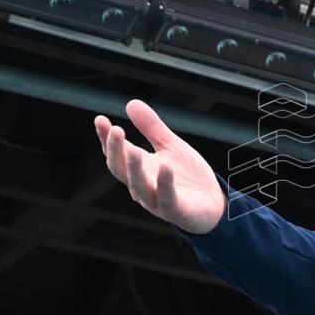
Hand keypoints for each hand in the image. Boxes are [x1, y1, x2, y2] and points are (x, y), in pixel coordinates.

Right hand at [95, 99, 225, 233]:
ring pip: (139, 186)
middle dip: (116, 151)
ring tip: (133, 150)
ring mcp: (157, 200)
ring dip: (135, 169)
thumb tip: (131, 103)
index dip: (106, 138)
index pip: (117, 154)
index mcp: (139, 169)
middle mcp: (142, 186)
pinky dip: (165, 183)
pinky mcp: (176, 211)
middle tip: (115, 130)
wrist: (213, 204)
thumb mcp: (170, 146)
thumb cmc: (188, 176)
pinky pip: (167, 198)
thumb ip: (151, 128)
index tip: (100, 120)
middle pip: (122, 170)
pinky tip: (165, 167)